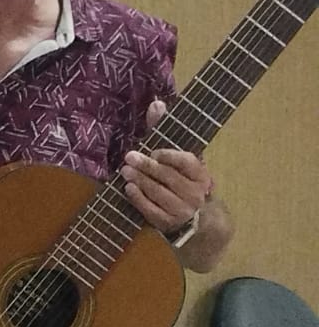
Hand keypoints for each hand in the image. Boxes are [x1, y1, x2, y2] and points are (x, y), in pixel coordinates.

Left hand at [120, 100, 213, 233]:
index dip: (170, 156)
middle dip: (148, 166)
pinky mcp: (168, 223)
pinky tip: (128, 188)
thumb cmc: (183, 180)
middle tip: (129, 157)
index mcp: (201, 174)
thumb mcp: (180, 159)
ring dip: (141, 181)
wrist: (196, 220)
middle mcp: (195, 193)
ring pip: (159, 193)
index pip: (188, 163)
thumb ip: (166, 132)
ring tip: (125, 171)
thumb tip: (156, 103)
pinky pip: (151, 210)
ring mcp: (182, 210)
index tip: (155, 151)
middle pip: (169, 177)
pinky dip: (139, 199)